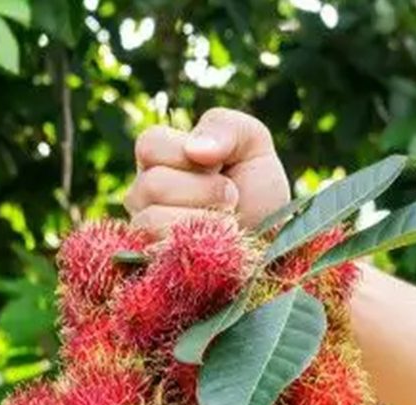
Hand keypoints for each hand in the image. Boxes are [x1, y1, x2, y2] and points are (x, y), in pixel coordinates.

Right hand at [124, 108, 290, 234]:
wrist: (273, 242)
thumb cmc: (258, 190)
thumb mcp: (252, 143)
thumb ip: (224, 127)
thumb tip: (194, 150)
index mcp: (158, 160)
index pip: (149, 143)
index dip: (186, 153)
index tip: (219, 164)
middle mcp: (142, 195)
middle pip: (153, 183)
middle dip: (206, 189)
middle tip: (231, 197)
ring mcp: (142, 233)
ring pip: (153, 218)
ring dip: (203, 219)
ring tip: (226, 223)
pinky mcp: (151, 265)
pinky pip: (162, 249)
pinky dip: (198, 244)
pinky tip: (215, 244)